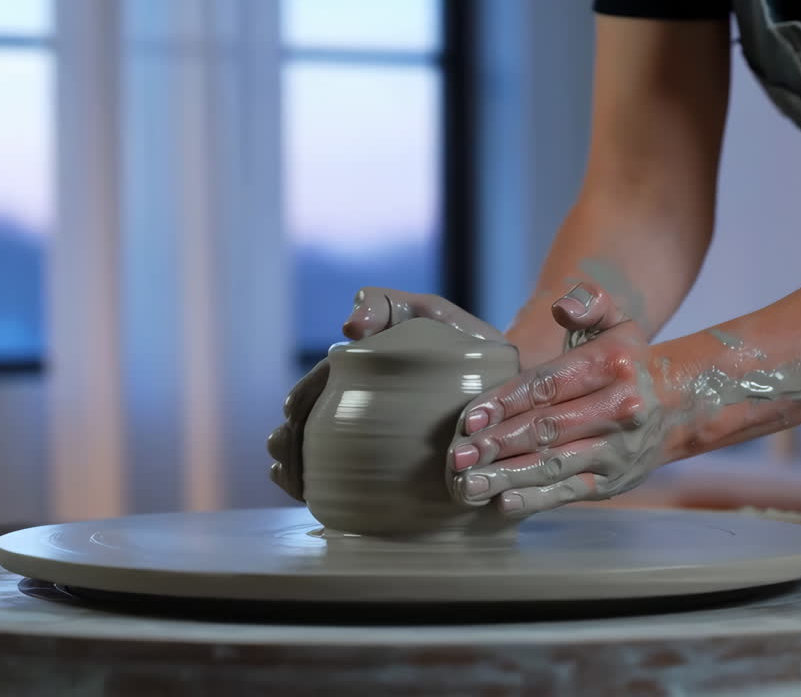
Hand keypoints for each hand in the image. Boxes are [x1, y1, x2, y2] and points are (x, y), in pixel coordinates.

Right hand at [267, 287, 507, 501]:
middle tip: (285, 453)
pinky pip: (349, 485)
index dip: (298, 402)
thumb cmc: (470, 345)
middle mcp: (360, 411)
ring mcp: (372, 443)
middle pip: (307, 426)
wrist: (515, 389)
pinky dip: (319, 489)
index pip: (316, 388)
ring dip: (294, 467)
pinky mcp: (394, 475)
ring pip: (318, 458)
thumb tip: (348, 327)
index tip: (291, 414)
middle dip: (287, 440)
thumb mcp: (431, 314)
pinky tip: (308, 496)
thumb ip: (387, 305)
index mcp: (360, 375)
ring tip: (292, 477)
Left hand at [445, 282, 671, 515]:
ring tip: (468, 483)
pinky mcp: (614, 481)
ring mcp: (617, 450)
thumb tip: (563, 305)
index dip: (506, 402)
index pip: (549, 385)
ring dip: (507, 476)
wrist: (682, 405)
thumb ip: (590, 304)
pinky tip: (503, 503)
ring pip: (554, 464)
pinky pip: (571, 491)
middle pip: (547, 428)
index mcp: (611, 366)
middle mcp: (618, 409)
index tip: (470, 417)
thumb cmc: (630, 361)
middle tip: (458, 454)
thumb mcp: (618, 321)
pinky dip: (537, 499)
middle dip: (498, 443)